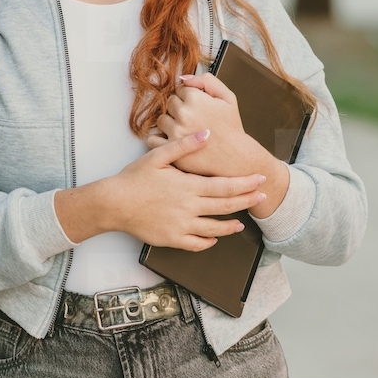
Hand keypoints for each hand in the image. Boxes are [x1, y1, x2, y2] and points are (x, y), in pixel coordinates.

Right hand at [105, 130, 267, 251]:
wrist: (114, 204)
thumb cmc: (134, 178)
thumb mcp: (158, 156)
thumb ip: (184, 145)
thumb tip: (207, 134)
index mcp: (188, 186)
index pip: (225, 186)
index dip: (245, 183)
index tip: (260, 180)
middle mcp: (189, 207)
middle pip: (226, 206)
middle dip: (247, 201)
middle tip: (263, 198)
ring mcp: (181, 226)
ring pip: (214, 229)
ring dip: (231, 226)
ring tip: (241, 223)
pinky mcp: (172, 239)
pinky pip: (196, 244)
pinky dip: (208, 241)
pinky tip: (213, 238)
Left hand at [145, 72, 271, 178]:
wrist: (235, 157)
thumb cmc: (232, 128)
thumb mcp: (228, 97)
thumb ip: (207, 80)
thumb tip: (183, 78)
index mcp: (195, 99)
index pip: (181, 89)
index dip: (190, 97)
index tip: (199, 107)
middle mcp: (183, 114)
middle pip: (170, 103)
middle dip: (180, 108)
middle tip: (194, 119)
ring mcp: (176, 132)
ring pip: (161, 120)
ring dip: (170, 123)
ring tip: (186, 130)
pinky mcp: (172, 149)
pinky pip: (153, 139)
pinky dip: (160, 139)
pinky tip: (173, 140)